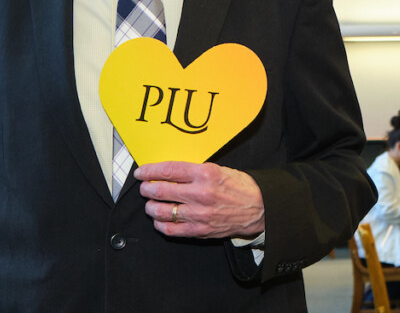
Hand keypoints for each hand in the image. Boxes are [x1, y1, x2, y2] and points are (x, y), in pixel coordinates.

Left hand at [134, 161, 264, 239]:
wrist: (258, 208)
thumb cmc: (239, 186)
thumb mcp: (218, 169)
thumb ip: (194, 171)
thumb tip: (168, 173)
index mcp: (205, 174)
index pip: (168, 170)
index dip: (150, 170)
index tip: (141, 172)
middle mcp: (200, 194)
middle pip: (161, 191)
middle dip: (147, 189)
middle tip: (144, 187)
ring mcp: (199, 214)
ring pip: (162, 211)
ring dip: (151, 207)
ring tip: (151, 203)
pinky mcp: (199, 230)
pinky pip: (171, 229)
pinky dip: (160, 224)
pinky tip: (160, 220)